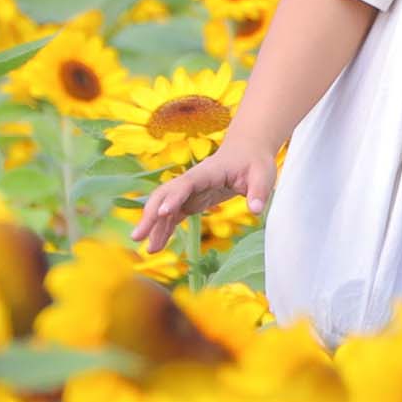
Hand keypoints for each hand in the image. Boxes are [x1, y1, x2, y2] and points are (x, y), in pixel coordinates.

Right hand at [130, 136, 278, 250]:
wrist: (246, 151)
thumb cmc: (255, 161)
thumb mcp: (263, 175)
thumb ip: (258, 192)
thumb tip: (255, 210)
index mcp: (208, 172)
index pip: (186, 184)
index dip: (173, 197)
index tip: (162, 212)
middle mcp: (192, 180)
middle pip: (164, 194)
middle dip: (150, 214)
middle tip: (138, 236)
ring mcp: (189, 191)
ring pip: (164, 207)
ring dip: (154, 226)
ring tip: (149, 250)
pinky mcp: (191, 200)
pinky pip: (173, 215)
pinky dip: (164, 229)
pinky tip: (157, 245)